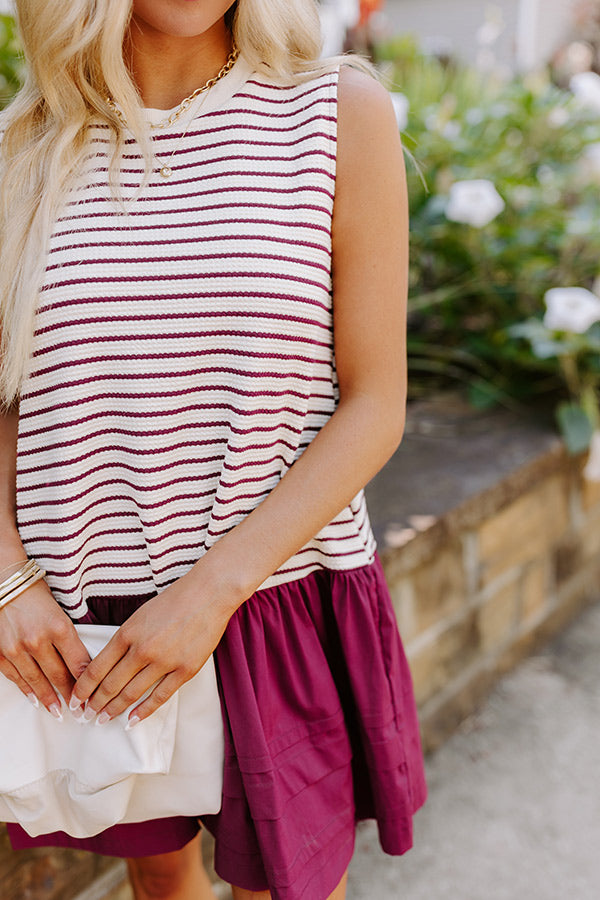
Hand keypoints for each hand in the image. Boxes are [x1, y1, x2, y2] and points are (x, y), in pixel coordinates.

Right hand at [0, 580, 90, 716]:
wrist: (6, 585)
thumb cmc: (37, 596)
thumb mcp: (61, 614)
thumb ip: (70, 640)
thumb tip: (83, 666)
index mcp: (59, 627)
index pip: (78, 663)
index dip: (87, 683)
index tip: (92, 696)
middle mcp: (37, 640)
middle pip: (59, 676)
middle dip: (71, 696)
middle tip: (80, 711)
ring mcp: (17, 648)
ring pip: (37, 681)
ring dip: (50, 699)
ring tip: (59, 711)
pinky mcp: (1, 653)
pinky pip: (16, 678)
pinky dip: (27, 690)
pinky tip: (36, 699)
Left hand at [70, 568, 230, 726]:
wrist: (208, 595)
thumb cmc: (174, 601)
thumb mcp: (140, 615)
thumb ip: (125, 639)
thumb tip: (108, 665)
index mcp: (127, 633)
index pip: (97, 668)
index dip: (83, 688)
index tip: (75, 700)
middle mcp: (142, 650)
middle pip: (111, 685)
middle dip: (94, 703)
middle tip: (85, 715)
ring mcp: (164, 662)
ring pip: (131, 694)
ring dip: (114, 710)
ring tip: (103, 719)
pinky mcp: (185, 670)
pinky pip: (160, 697)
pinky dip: (143, 711)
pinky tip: (132, 720)